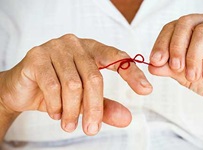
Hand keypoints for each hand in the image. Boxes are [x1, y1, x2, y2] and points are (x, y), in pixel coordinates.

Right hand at [0, 34, 151, 134]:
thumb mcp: (84, 100)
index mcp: (92, 49)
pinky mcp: (37, 56)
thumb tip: (127, 118)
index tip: (146, 90)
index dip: (132, 73)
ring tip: (69, 124)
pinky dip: (56, 105)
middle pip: (94, 77)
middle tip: (91, 130)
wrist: (22, 87)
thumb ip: (105, 107)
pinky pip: (52, 84)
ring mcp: (55, 47)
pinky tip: (55, 113)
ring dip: (73, 110)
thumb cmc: (57, 90)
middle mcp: (75, 44)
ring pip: (73, 84)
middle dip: (94, 108)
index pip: (117, 57)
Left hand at [149, 13, 202, 117]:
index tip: (156, 61)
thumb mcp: (182, 75)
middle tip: (176, 68)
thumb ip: (168, 68)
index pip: (170, 28)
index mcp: (189, 29)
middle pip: (184, 24)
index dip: (161, 43)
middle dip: (176, 47)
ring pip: (202, 32)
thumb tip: (151, 65)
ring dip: (194, 57)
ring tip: (193, 76)